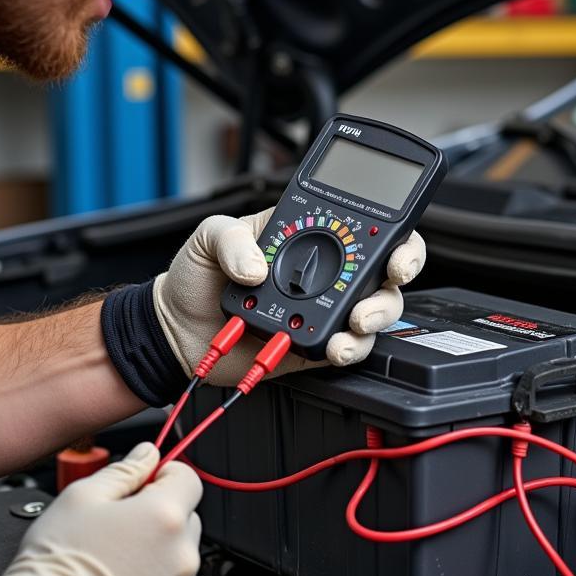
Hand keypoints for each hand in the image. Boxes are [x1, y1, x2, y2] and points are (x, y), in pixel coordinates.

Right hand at [0, 443, 200, 575]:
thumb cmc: (59, 564)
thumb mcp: (82, 496)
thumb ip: (124, 469)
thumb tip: (147, 454)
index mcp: (165, 515)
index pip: (188, 478)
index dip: (164, 475)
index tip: (144, 484)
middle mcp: (181, 554)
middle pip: (185, 517)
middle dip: (160, 514)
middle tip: (121, 525)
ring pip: (178, 555)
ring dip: (158, 551)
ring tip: (116, 560)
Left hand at [154, 208, 425, 385]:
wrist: (176, 329)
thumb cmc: (196, 275)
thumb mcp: (209, 236)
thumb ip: (232, 240)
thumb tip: (259, 267)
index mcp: (307, 235)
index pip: (363, 226)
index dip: (390, 233)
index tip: (392, 244)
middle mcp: (325, 271)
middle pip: (383, 269)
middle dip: (399, 273)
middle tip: (388, 279)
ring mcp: (322, 309)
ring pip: (375, 311)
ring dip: (376, 316)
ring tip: (354, 321)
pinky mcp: (314, 345)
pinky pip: (349, 348)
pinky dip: (349, 349)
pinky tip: (334, 347)